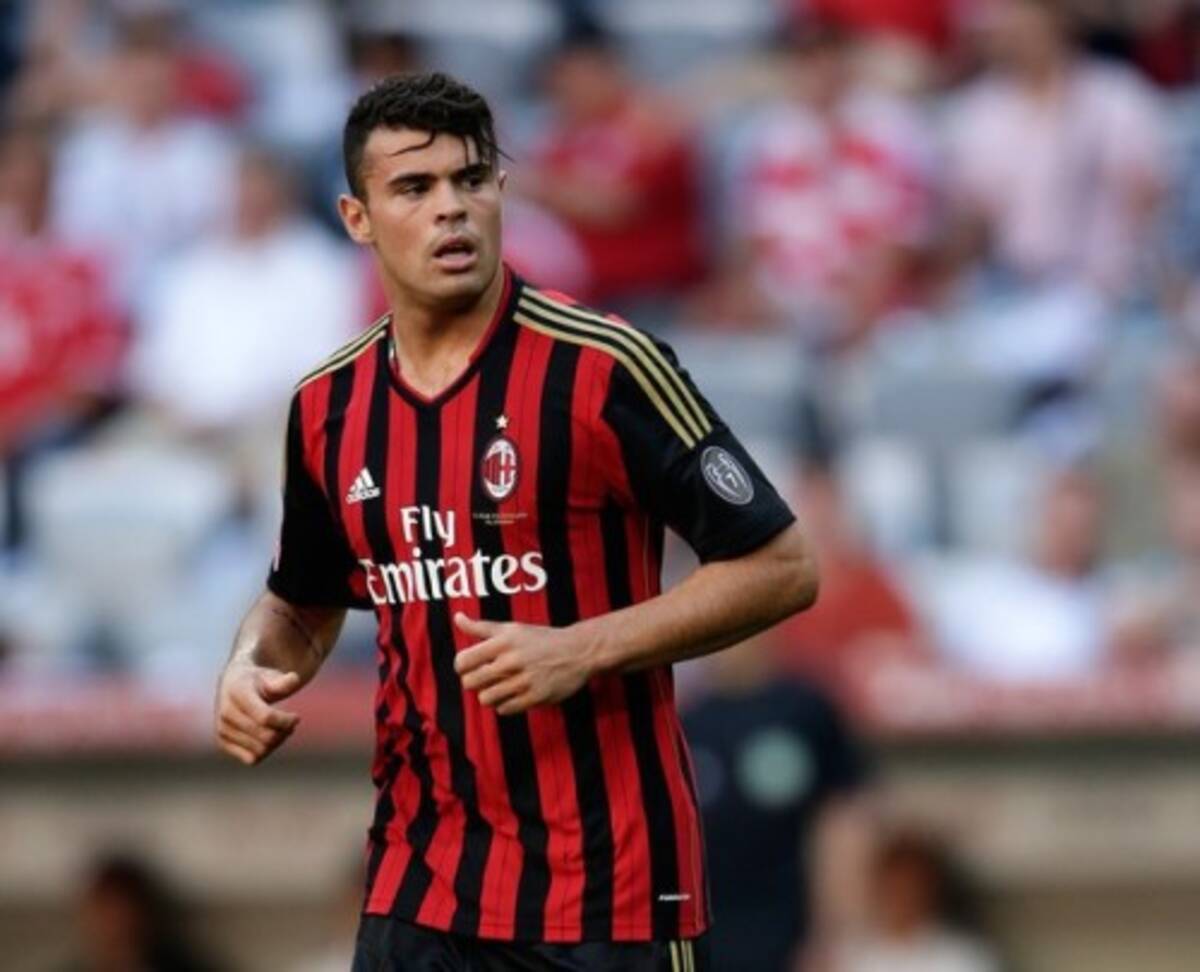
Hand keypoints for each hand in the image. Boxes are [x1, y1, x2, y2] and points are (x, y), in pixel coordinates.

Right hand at [214, 661, 301, 764]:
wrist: (232, 685)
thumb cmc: (258, 681)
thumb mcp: (270, 676)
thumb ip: (283, 681)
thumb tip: (294, 679)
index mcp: (237, 691)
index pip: (266, 717)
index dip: (286, 721)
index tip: (296, 717)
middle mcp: (225, 712)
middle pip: (266, 737)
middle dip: (284, 732)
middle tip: (291, 724)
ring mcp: (222, 729)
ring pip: (260, 750)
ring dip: (277, 742)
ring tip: (282, 730)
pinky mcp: (222, 742)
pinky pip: (252, 759)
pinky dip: (266, 752)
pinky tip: (269, 738)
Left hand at [453, 613, 594, 714]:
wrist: (577, 651)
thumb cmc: (541, 639)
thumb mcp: (512, 628)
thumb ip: (482, 627)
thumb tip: (457, 618)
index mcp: (503, 641)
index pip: (463, 661)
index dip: (461, 666)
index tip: (469, 667)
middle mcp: (512, 660)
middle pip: (470, 683)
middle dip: (473, 682)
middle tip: (483, 679)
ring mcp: (524, 680)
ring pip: (486, 699)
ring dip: (489, 695)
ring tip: (498, 687)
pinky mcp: (535, 697)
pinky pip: (505, 709)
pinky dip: (504, 705)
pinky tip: (512, 695)